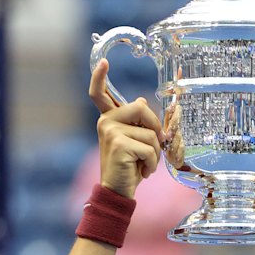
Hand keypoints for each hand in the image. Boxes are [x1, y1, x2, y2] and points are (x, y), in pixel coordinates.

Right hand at [89, 59, 164, 197]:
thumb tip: (142, 100)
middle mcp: (106, 122)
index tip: (103, 62)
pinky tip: (142, 172)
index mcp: (108, 119)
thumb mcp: (134, 142)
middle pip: (142, 108)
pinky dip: (152, 163)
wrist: (117, 192)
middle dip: (156, 128)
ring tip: (144, 164)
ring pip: (150, 133)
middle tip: (155, 147)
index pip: (99, 94)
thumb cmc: (129, 168)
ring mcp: (111, 132)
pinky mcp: (119, 144)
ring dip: (155, 153)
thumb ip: (136, 123)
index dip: (99, 78)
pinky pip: (149, 148)